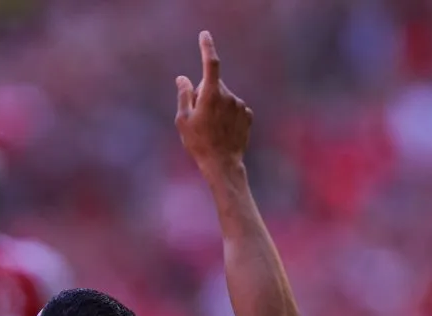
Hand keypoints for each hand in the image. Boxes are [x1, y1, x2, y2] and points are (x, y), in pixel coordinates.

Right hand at [175, 31, 252, 171]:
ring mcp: (240, 105)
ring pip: (224, 98)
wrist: (222, 164)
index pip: (211, 64)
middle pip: (213, 86)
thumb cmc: (198, 143)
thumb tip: (183, 79)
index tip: (204, 35)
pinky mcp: (248, 115)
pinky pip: (234, 109)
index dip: (207, 47)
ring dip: (216, 107)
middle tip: (198, 118)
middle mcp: (229, 96)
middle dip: (205, 94)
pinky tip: (223, 131)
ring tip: (211, 129)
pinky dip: (228, 115)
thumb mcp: (183, 120)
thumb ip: (184, 95)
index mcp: (212, 94)